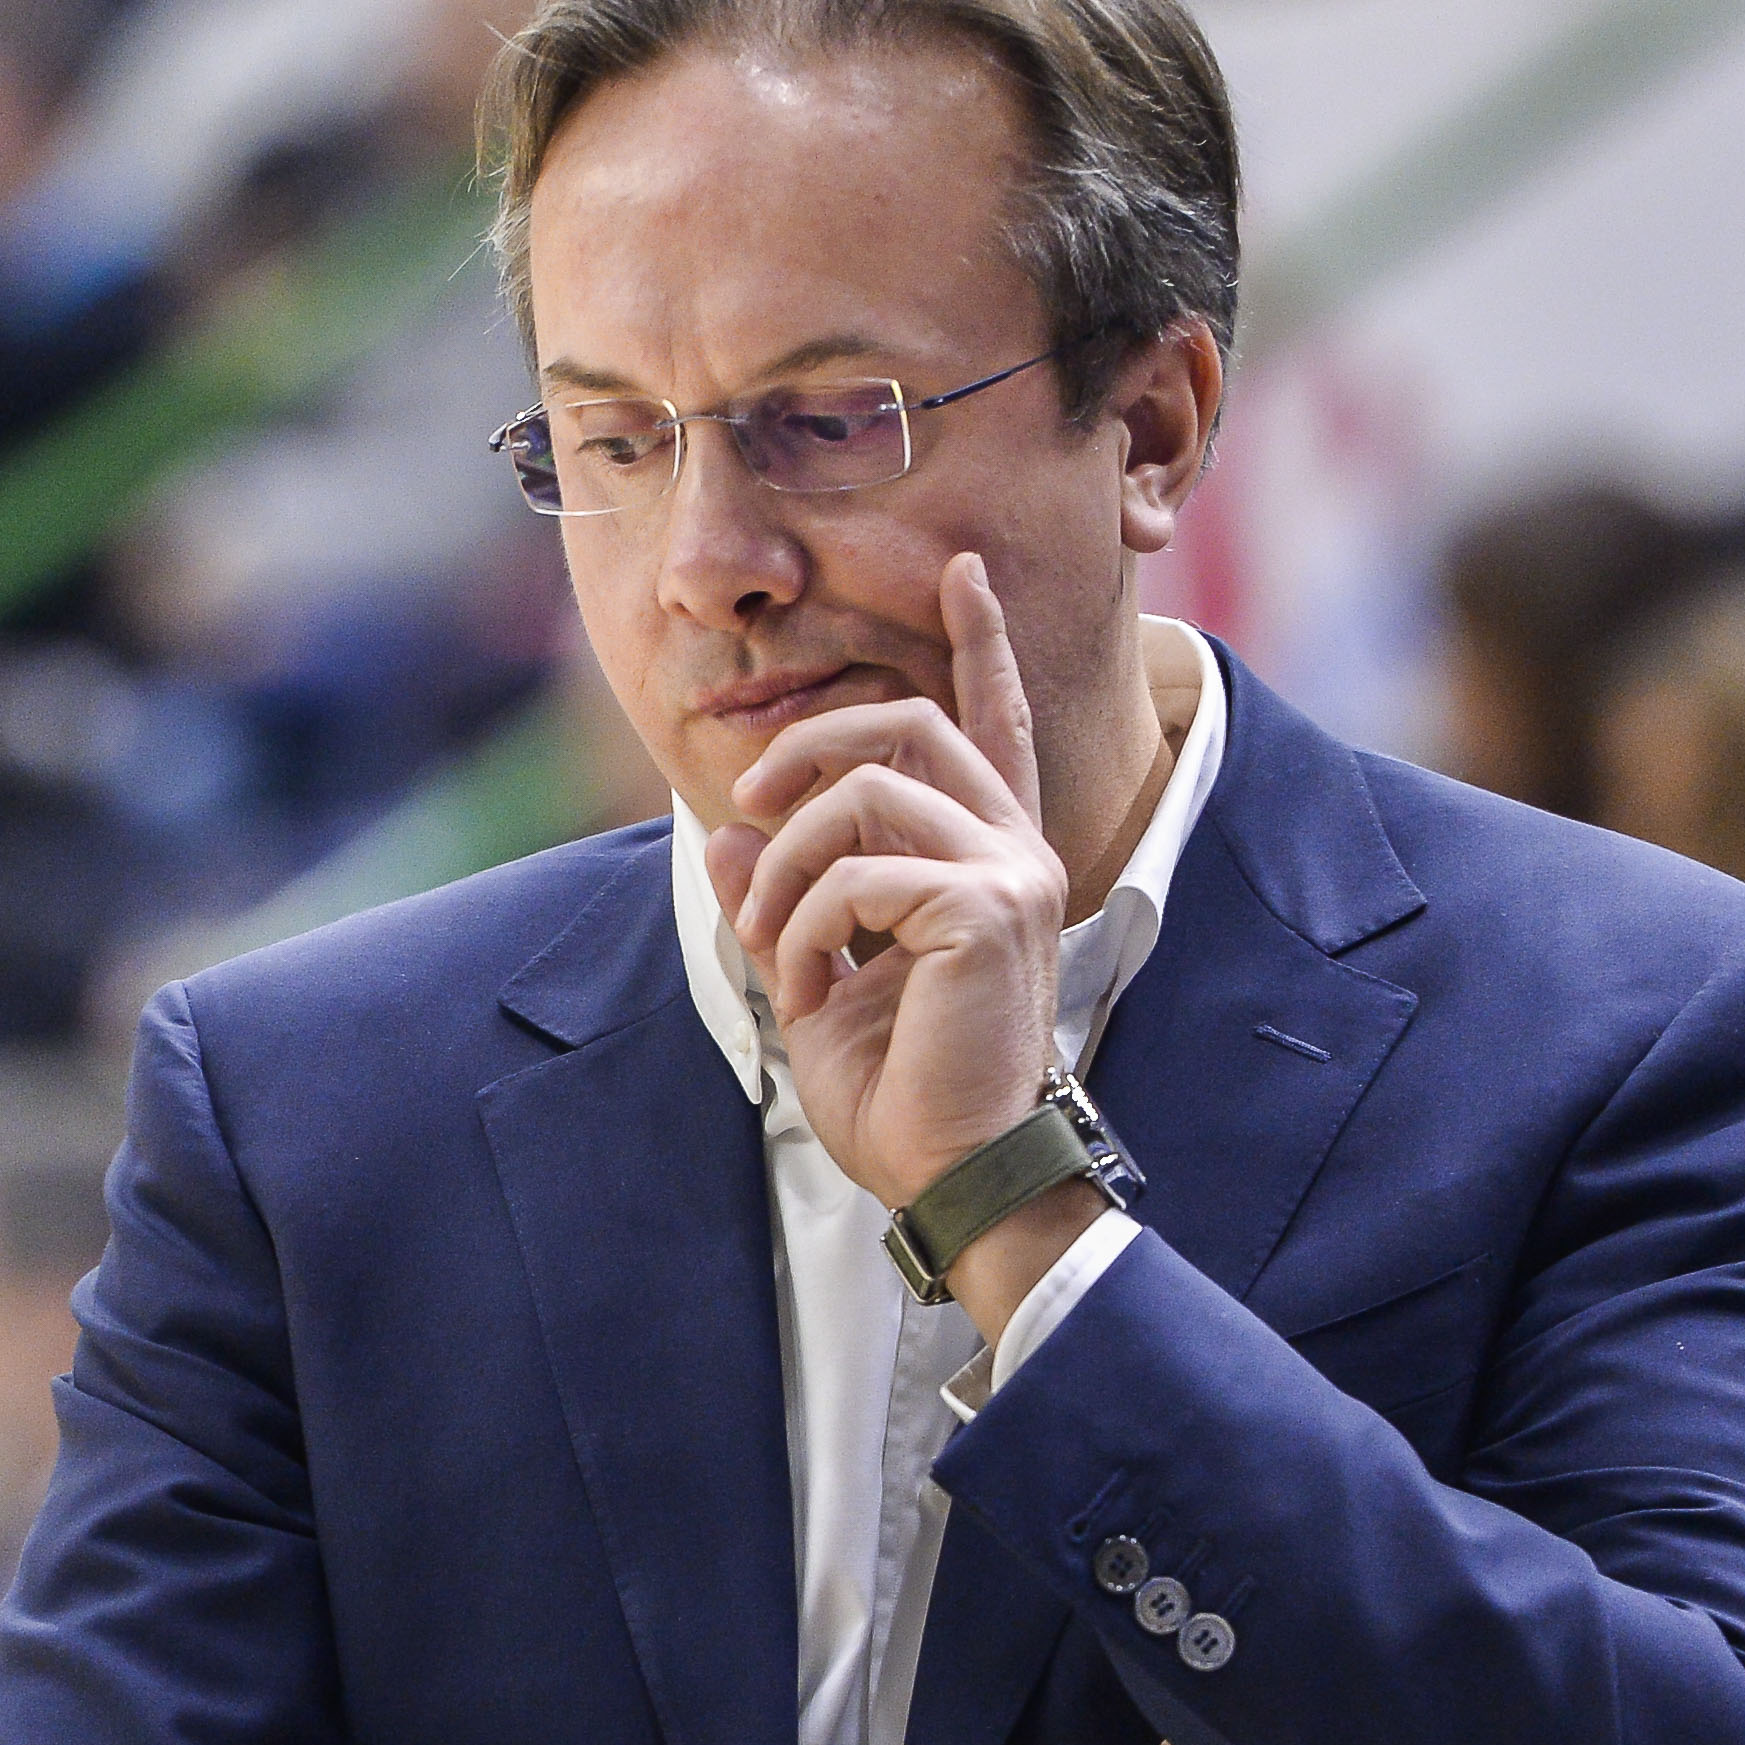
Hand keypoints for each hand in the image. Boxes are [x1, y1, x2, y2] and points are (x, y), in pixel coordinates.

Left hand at [708, 554, 1071, 1213]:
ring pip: (862, 797)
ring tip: (773, 948)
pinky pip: (857, 877)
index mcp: (989, 856)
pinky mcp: (986, 908)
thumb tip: (728, 834)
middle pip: (905, 725)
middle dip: (807, 746)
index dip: (979, 644)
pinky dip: (801, 932)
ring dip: (786, 872)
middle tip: (746, 801)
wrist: (953, 1173)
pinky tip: (803, 991)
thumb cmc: (905, 1091)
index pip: (990, 725)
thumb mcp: (818, 975)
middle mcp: (1015, 849)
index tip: (961, 572)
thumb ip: (784, 895)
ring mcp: (1009, 873)